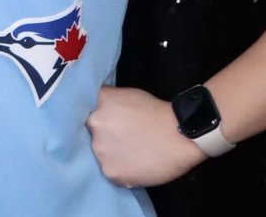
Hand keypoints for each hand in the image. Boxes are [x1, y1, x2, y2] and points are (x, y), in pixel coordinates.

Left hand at [86, 85, 205, 187]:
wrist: (181, 135)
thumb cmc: (157, 112)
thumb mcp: (126, 95)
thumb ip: (108, 102)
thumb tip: (97, 108)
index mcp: (98, 103)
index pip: (84, 110)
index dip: (92, 118)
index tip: (102, 123)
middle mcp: (94, 125)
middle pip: (91, 133)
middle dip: (103, 136)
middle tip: (121, 139)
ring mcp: (101, 150)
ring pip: (100, 153)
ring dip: (110, 153)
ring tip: (130, 153)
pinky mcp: (111, 171)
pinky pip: (110, 170)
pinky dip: (120, 168)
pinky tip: (134, 164)